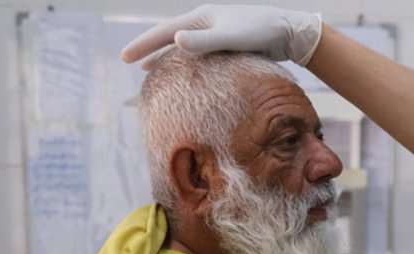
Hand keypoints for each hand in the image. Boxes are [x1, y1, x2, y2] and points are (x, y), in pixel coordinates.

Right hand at [120, 4, 322, 68]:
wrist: (289, 32)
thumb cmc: (262, 32)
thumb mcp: (231, 37)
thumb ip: (205, 42)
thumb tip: (176, 41)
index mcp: (201, 18)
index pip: (165, 32)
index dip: (144, 44)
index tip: (124, 57)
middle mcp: (206, 23)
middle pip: (170, 37)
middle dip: (150, 49)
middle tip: (129, 61)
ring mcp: (217, 33)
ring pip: (184, 47)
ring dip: (167, 57)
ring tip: (150, 70)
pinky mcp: (228, 45)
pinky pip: (199, 55)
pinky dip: (187, 63)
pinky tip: (186, 75)